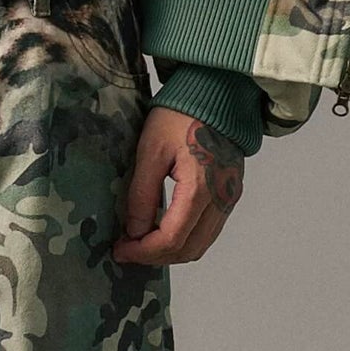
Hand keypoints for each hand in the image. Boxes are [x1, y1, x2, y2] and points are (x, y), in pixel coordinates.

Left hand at [113, 107, 244, 264]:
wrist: (217, 93)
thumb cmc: (183, 113)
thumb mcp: (151, 150)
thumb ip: (142, 194)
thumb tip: (134, 231)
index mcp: (201, 187)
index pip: (171, 239)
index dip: (143, 252)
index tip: (120, 250)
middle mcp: (221, 198)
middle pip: (187, 249)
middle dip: (154, 256)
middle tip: (127, 249)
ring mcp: (228, 198)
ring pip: (200, 245)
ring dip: (170, 251)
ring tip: (142, 242)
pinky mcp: (229, 195)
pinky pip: (208, 231)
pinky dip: (184, 239)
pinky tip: (162, 230)